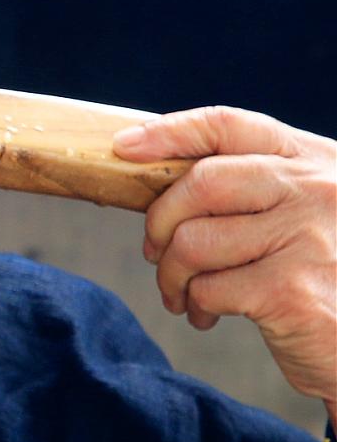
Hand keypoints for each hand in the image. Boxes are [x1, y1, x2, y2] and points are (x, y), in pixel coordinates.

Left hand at [117, 107, 336, 408]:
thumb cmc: (325, 281)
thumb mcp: (306, 216)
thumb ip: (256, 188)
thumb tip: (157, 175)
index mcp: (318, 162)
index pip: (231, 126)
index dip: (171, 132)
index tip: (125, 148)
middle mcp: (318, 190)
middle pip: (201, 183)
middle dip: (160, 221)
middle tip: (155, 252)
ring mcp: (309, 238)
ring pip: (193, 241)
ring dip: (171, 274)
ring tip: (182, 295)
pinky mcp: (293, 290)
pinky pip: (207, 287)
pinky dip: (195, 305)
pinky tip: (208, 316)